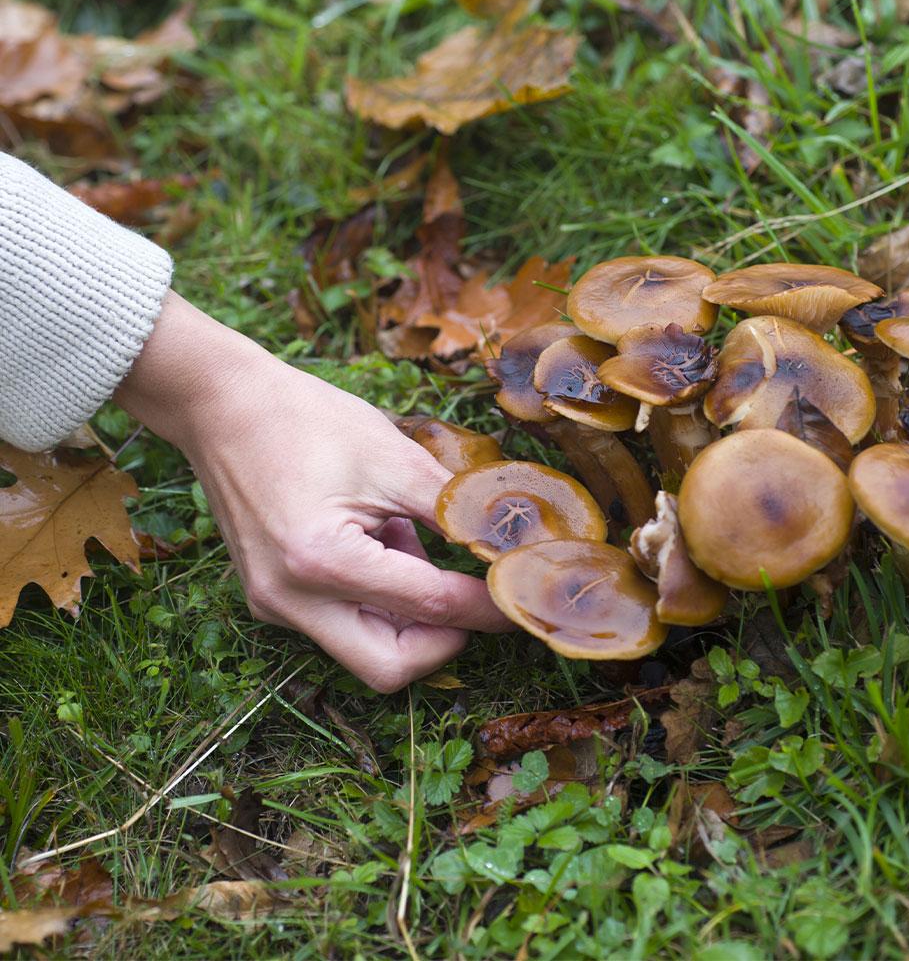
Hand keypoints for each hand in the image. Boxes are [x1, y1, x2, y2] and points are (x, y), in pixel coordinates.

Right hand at [116, 292, 511, 691]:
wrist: (222, 405)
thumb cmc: (306, 420)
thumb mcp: (394, 458)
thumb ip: (453, 511)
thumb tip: (507, 548)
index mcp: (323, 561)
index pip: (429, 607)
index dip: (486, 605)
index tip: (523, 595)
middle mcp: (290, 599)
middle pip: (388, 666)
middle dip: (443, 640)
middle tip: (476, 597)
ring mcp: (272, 604)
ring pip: (363, 650)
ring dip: (407, 615)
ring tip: (408, 540)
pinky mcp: (268, 597)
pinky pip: (337, 624)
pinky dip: (374, 599)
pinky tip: (377, 541)